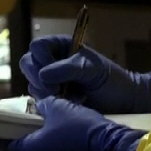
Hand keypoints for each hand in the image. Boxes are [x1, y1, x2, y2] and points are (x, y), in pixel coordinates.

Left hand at [6, 97, 144, 150]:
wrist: (112, 148)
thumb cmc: (81, 126)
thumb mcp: (58, 106)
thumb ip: (42, 105)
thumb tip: (38, 106)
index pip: (6, 144)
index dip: (2, 132)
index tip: (2, 125)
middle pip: (27, 150)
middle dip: (31, 135)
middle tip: (38, 120)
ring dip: (48, 145)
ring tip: (60, 128)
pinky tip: (74, 140)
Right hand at [20, 35, 150, 113]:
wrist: (122, 102)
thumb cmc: (111, 79)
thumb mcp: (92, 68)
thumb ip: (68, 68)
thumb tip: (43, 75)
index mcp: (62, 47)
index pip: (37, 46)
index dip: (41, 58)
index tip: (53, 71)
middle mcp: (53, 61)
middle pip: (27, 63)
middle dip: (38, 78)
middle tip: (56, 89)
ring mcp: (51, 81)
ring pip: (32, 83)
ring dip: (46, 92)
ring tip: (68, 96)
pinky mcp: (52, 98)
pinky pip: (38, 99)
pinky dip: (50, 103)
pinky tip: (69, 103)